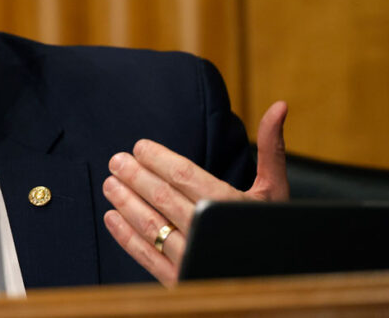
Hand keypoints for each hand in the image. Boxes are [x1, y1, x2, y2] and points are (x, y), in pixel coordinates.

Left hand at [102, 101, 288, 286]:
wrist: (278, 281)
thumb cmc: (272, 231)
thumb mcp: (276, 191)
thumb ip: (271, 150)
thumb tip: (279, 106)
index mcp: (232, 207)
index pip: (185, 175)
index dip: (158, 159)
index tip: (139, 147)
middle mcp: (210, 233)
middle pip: (163, 197)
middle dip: (136, 177)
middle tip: (116, 161)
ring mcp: (194, 260)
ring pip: (152, 226)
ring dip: (126, 203)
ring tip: (110, 184)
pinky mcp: (180, 282)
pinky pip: (147, 257)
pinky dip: (126, 237)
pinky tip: (112, 218)